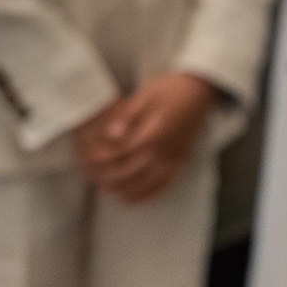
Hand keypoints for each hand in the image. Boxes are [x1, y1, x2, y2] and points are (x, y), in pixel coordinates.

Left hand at [73, 71, 214, 203]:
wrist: (200, 91)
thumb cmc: (170, 89)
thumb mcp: (145, 95)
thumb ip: (127, 117)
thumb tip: (110, 135)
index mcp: (153, 133)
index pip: (121, 153)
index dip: (102, 160)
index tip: (86, 161)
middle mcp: (164, 150)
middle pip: (132, 172)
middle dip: (109, 177)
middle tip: (91, 178)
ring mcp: (174, 158)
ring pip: (147, 182)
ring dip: (125, 189)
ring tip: (107, 190)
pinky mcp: (180, 160)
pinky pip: (164, 183)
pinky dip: (147, 193)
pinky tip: (133, 197)